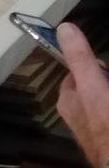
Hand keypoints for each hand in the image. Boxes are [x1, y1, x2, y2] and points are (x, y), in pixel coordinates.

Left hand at [57, 22, 108, 167]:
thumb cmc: (106, 124)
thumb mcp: (92, 86)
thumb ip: (80, 59)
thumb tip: (63, 28)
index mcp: (69, 102)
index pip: (78, 73)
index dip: (95, 67)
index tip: (105, 70)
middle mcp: (79, 116)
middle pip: (96, 86)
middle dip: (105, 81)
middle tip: (108, 86)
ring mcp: (96, 129)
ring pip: (101, 101)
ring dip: (105, 97)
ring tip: (107, 106)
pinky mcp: (104, 139)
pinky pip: (104, 118)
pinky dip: (106, 115)